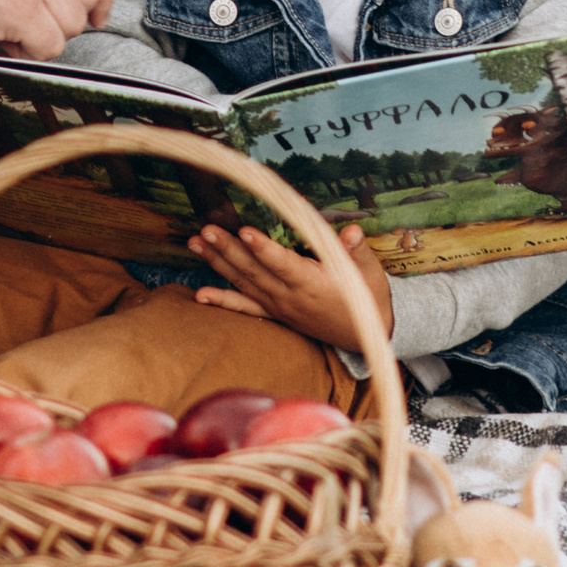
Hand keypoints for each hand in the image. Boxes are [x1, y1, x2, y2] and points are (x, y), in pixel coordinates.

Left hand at [189, 218, 393, 351]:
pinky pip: (246, 307)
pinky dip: (223, 300)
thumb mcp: (370, 272)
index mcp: (313, 284)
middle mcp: (290, 297)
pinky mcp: (275, 314)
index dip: (264, 249)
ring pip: (244, 283)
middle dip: (229, 249)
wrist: (365, 336)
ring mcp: (279, 307)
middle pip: (254, 271)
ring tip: (195, 243)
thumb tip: (351, 232)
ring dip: (218, 263)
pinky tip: (200, 295)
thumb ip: (358, 251)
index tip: (245, 232)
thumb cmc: (367, 297)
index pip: (283, 264)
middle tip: (207, 229)